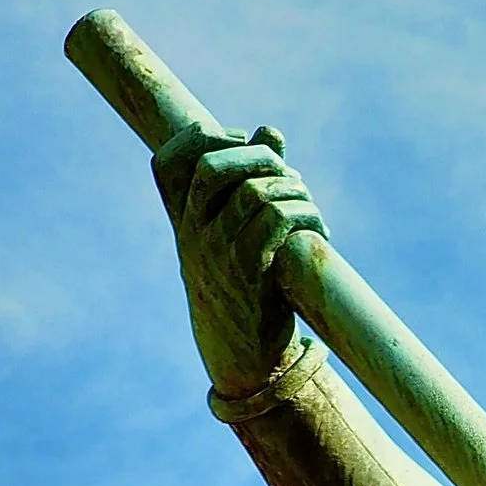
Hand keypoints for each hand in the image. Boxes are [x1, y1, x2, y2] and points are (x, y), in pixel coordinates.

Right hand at [153, 122, 328, 397]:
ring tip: (310, 208)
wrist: (241, 355)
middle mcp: (193, 235)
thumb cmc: (243, 287)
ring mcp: (218, 254)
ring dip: (296, 190)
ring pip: (256, 192)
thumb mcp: (234, 236)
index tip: (242, 140)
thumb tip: (269, 130)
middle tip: (288, 174)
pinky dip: (307, 215)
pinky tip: (319, 230)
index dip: (202, 138)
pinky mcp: (250, 273)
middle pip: (214, 167)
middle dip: (261, 157)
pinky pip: (278, 221)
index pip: (166, 162)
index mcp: (182, 223)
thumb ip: (248, 182)